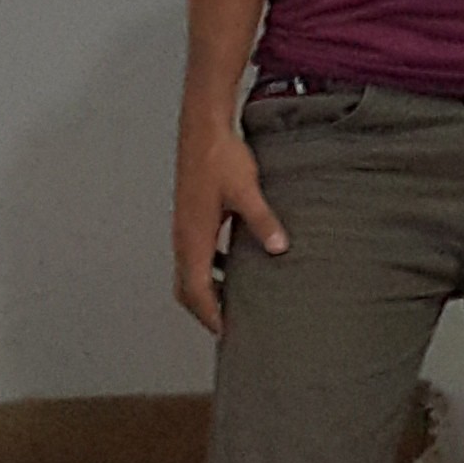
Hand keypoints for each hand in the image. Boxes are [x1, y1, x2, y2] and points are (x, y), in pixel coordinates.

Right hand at [172, 123, 287, 333]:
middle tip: (227, 324)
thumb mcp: (247, 191)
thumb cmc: (220, 159)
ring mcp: (184, 228)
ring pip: (188, 272)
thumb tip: (280, 248)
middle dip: (204, 310)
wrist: (203, 130)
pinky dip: (208, 269)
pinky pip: (194, 255)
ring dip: (205, 290)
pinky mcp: (190, 218)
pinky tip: (232, 264)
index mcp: (193, 237)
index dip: (209, 314)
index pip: (196, 290)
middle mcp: (183, 237)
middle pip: (186, 288)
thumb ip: (263, 221)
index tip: (226, 332)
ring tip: (231, 300)